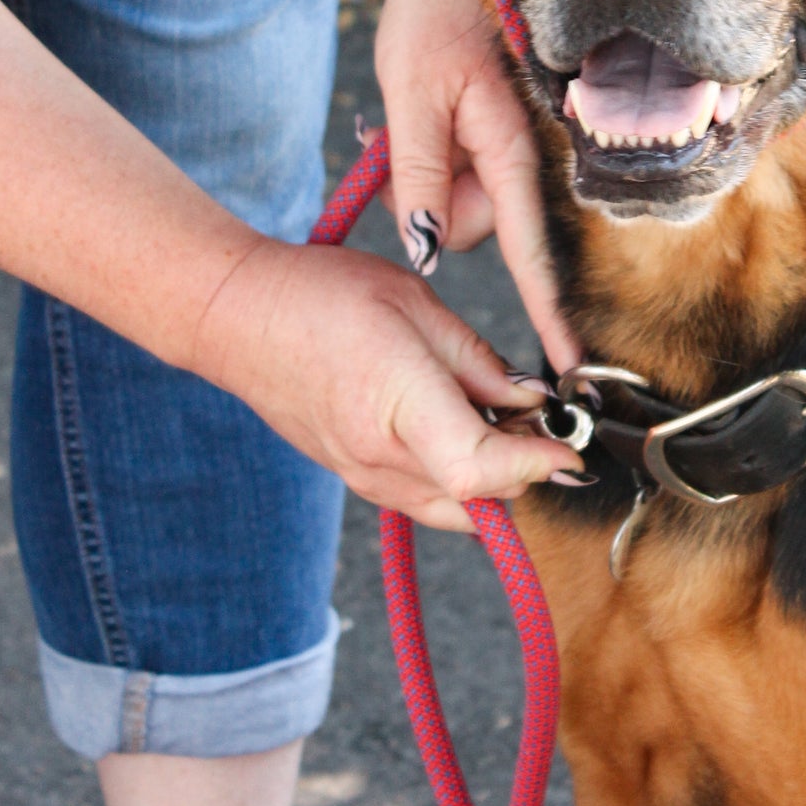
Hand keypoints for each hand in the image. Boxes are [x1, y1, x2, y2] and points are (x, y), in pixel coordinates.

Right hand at [192, 235, 584, 530]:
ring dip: (494, 480)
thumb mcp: (414, 305)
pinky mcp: (356, 478)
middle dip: (526, 467)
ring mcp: (363, 476)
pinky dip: (461, 479)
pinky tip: (466, 429)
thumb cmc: (322, 296)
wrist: (237, 319)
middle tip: (543, 417)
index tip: (569, 444)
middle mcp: (379, 458)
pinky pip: (427, 498)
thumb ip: (478, 362)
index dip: (536, 464)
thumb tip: (532, 402)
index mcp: (397, 405)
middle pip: (479, 498)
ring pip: (456, 509)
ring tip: (504, 420)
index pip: (480, 470)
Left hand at [374, 0, 581, 374]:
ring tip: (420, 108)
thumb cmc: (434, 12)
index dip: (547, 314)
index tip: (573, 371)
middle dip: (431, 200)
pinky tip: (436, 106)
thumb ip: (419, 176)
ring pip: (466, 202)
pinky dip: (444, 153)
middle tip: (401, 136)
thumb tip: (426, 251)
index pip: (529, 253)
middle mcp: (526, 156)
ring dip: (433, 172)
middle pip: (472, 227)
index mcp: (510, 150)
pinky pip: (470, 173)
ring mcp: (520, 146)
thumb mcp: (408, 94)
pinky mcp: (508, 134)